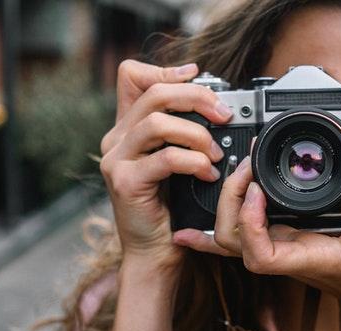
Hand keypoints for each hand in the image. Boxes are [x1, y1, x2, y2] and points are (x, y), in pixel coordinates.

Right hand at [99, 60, 233, 268]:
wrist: (155, 251)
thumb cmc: (171, 208)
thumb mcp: (178, 163)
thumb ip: (184, 133)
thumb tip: (217, 107)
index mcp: (127, 128)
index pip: (132, 76)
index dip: (165, 70)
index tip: (198, 75)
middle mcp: (116, 139)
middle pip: (154, 94)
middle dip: (196, 98)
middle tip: (224, 114)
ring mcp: (117, 160)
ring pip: (158, 123)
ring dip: (197, 134)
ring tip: (215, 153)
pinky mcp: (126, 182)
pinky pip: (165, 158)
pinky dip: (194, 162)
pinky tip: (208, 173)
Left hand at [173, 146, 340, 320]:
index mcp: (308, 256)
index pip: (259, 254)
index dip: (249, 222)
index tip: (260, 190)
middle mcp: (285, 254)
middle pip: (232, 239)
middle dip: (231, 199)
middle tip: (251, 164)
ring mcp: (279, 249)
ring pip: (229, 237)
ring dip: (226, 201)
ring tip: (243, 167)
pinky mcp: (281, 241)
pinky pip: (240, 236)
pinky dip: (212, 229)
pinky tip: (190, 225)